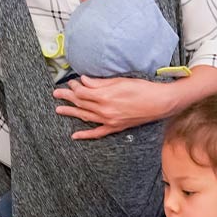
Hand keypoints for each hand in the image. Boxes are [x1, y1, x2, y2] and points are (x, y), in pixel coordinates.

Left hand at [53, 76, 172, 139]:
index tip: (70, 82)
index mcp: (105, 96)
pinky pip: (97, 133)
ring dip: (71, 113)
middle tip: (57, 94)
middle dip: (68, 97)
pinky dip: (85, 135)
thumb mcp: (120, 81)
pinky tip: (75, 135)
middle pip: (81, 103)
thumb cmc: (142, 89)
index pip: (82, 92)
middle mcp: (105, 110)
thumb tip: (83, 80)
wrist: (159, 103)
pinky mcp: (115, 127)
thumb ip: (100, 82)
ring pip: (85, 116)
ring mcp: (109, 121)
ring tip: (59, 110)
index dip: (74, 87)